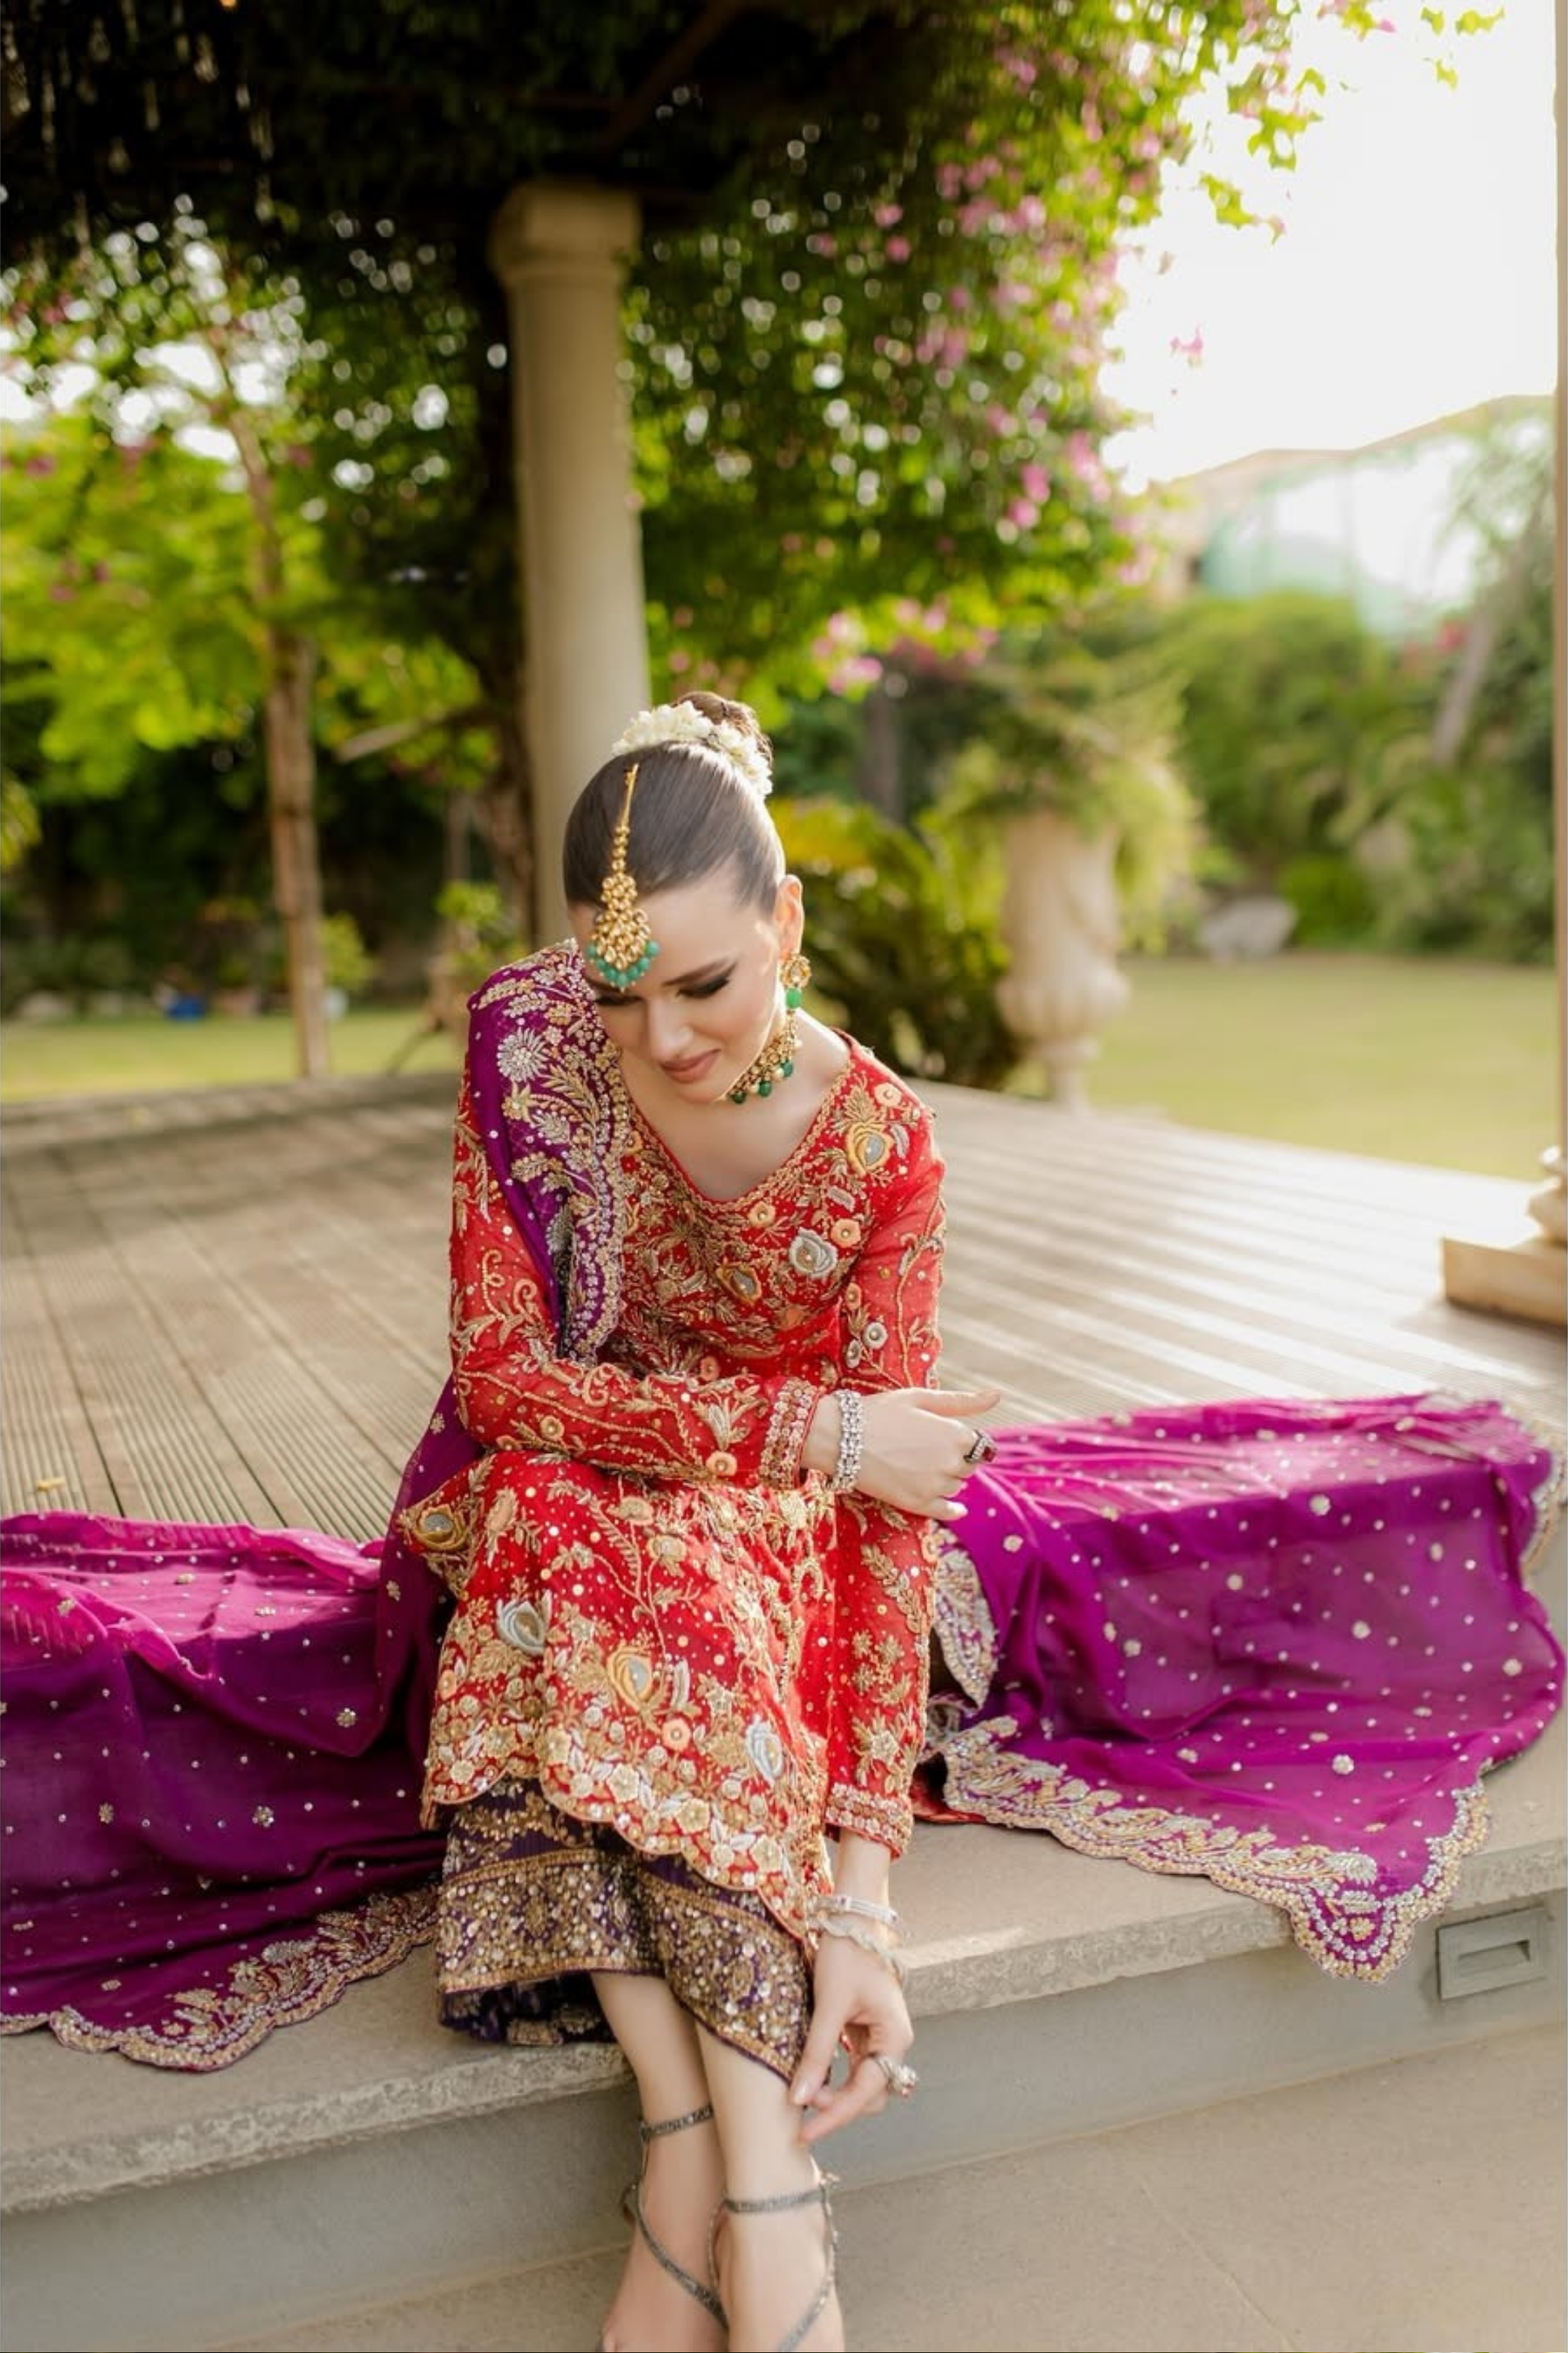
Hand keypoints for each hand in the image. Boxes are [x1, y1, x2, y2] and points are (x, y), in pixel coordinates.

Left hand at [789, 1934, 913, 2145]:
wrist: (854, 1916)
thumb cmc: (847, 1955)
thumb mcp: (829, 2006)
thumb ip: (817, 2055)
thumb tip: (800, 2099)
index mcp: (894, 2037)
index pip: (865, 2094)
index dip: (835, 2116)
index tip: (805, 2133)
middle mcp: (893, 2042)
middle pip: (869, 2095)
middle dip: (836, 2106)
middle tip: (800, 2107)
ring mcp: (881, 2036)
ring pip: (861, 2082)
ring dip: (835, 2093)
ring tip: (804, 2095)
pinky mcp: (867, 2029)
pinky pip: (854, 2065)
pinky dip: (835, 2075)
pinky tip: (814, 2077)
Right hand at [804, 1385, 1001, 1520]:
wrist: (841, 1437)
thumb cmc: (880, 1411)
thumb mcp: (921, 1398)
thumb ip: (962, 1402)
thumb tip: (997, 1397)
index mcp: (956, 1435)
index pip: (977, 1443)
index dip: (961, 1438)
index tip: (942, 1434)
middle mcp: (951, 1463)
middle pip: (968, 1466)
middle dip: (955, 1458)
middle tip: (926, 1448)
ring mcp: (935, 1486)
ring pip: (955, 1486)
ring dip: (946, 1478)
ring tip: (918, 1464)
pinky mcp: (917, 1503)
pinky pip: (946, 1511)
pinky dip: (953, 1509)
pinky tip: (957, 1509)